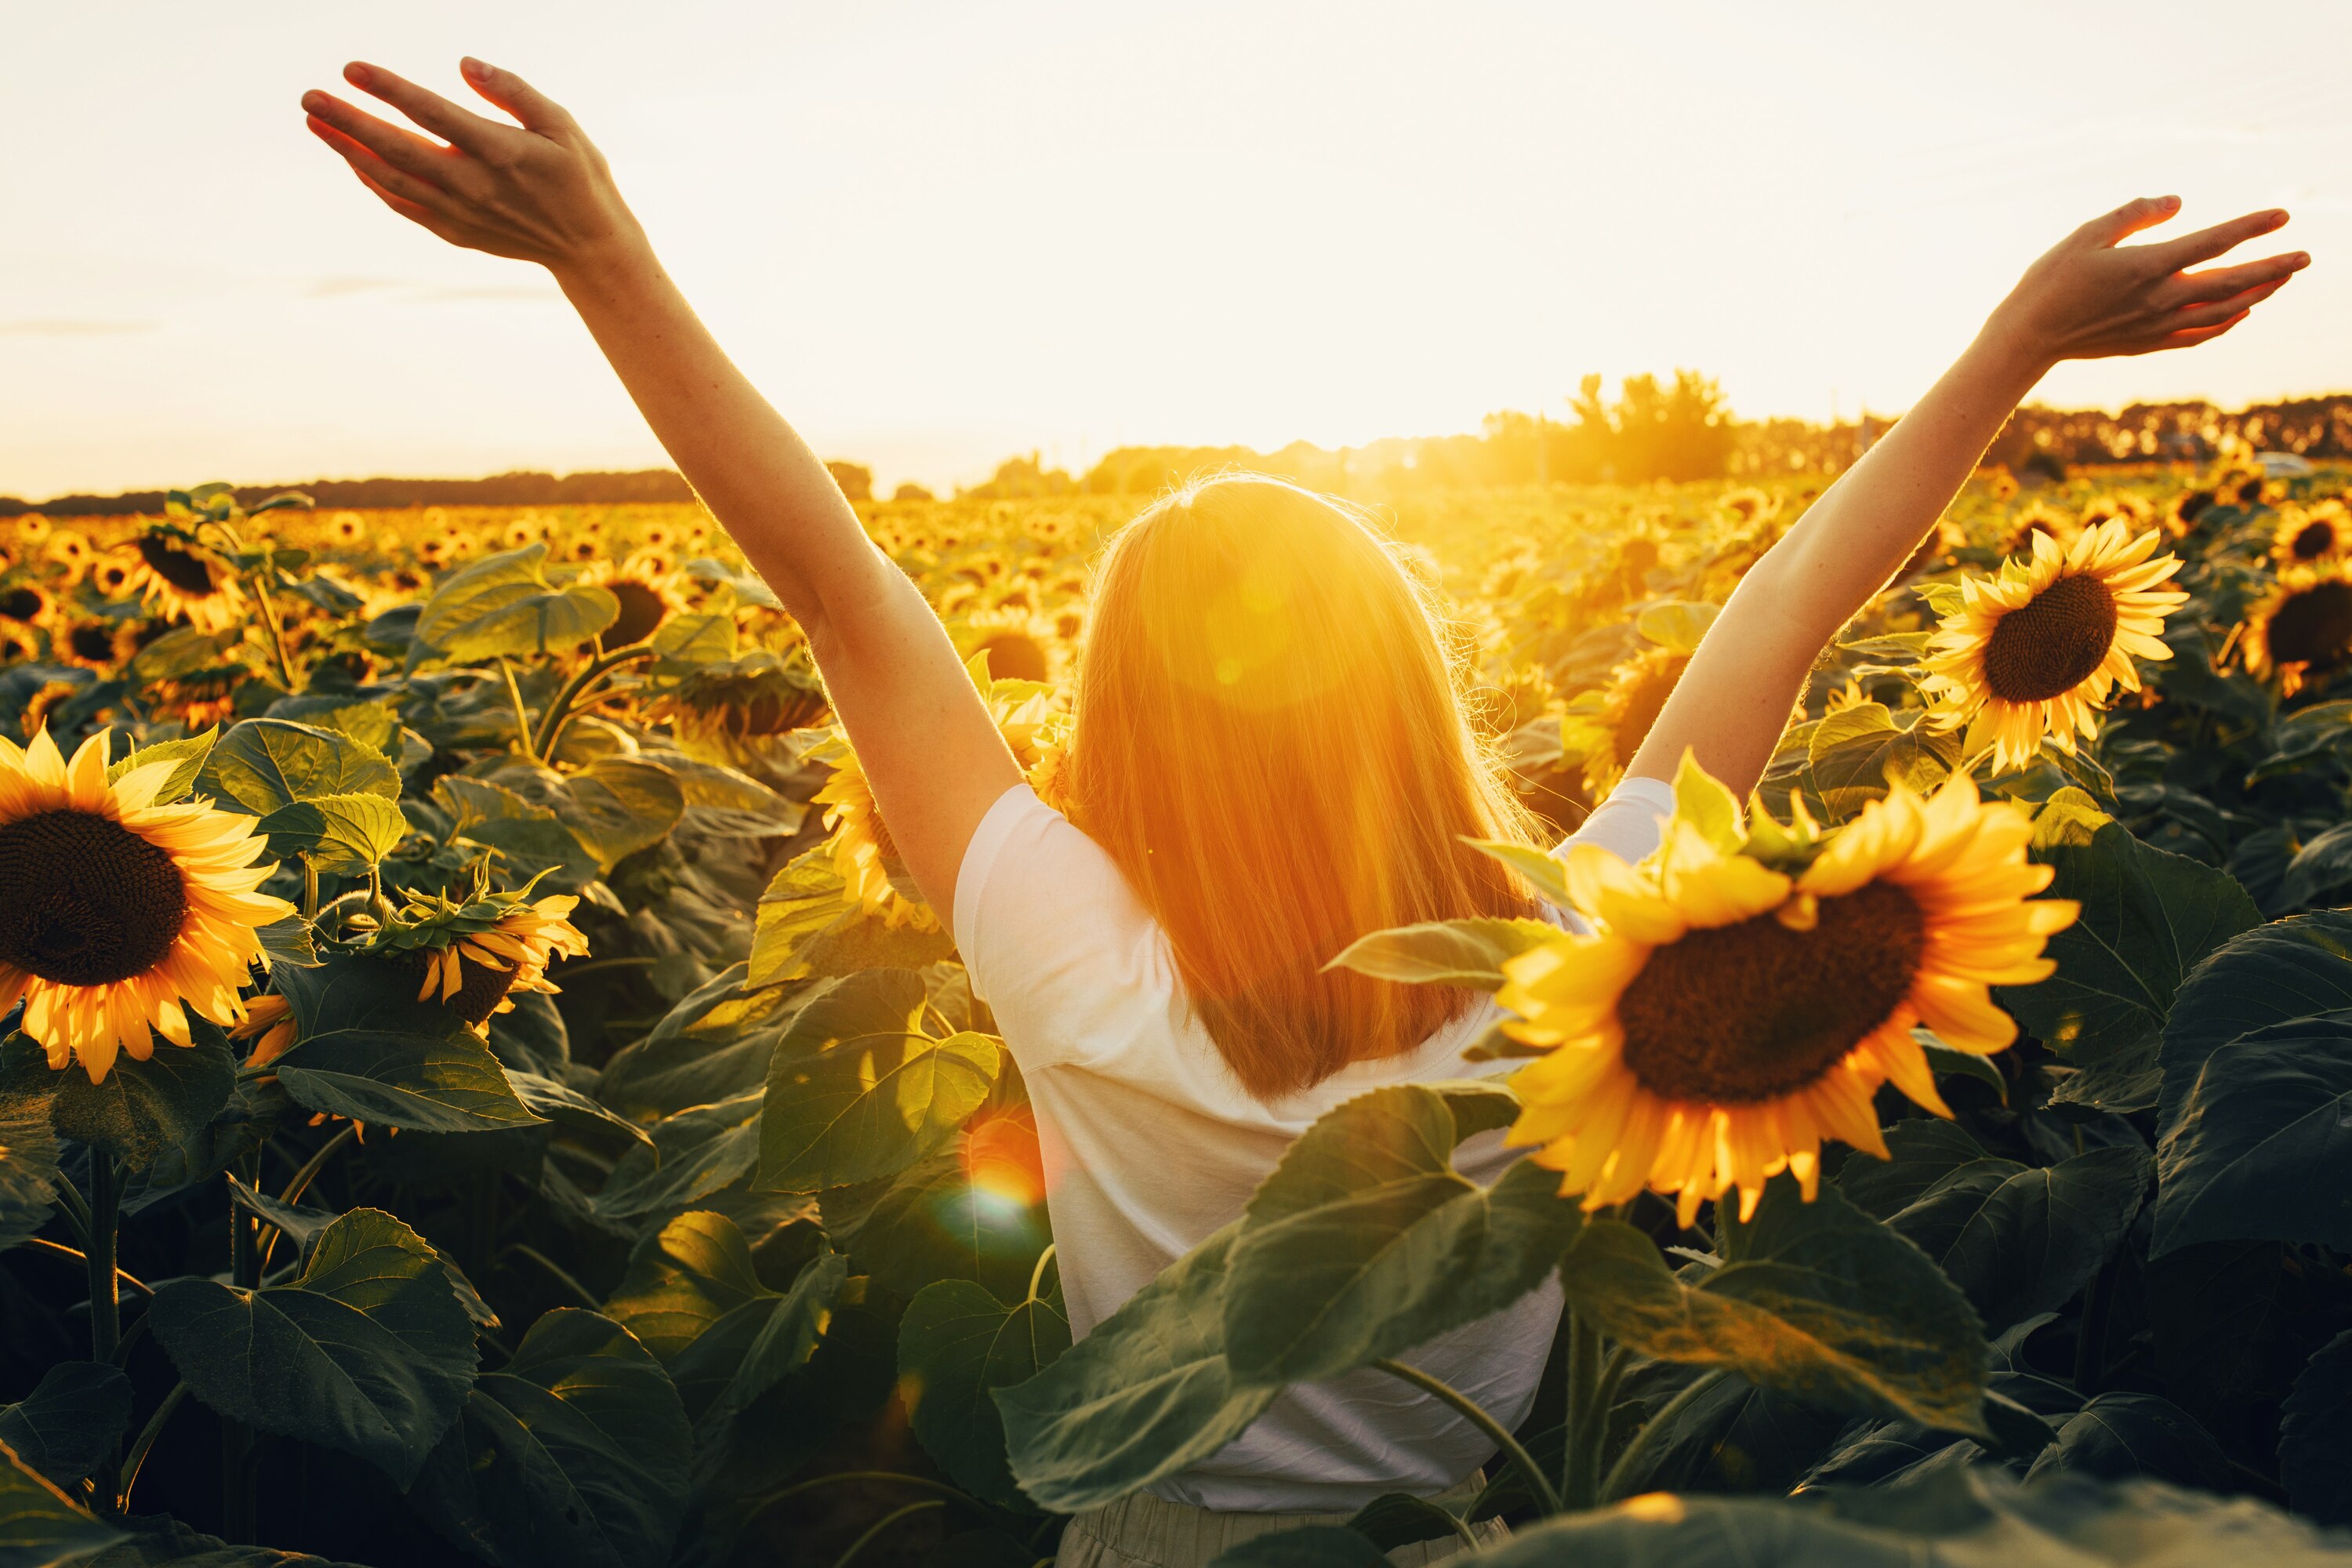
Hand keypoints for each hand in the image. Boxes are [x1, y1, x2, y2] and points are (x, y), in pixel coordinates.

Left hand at [301, 59, 644, 279]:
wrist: (589, 247)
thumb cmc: (578, 176)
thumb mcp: (560, 123)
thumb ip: (512, 90)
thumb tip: (465, 64)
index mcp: (501, 152)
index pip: (431, 114)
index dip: (388, 89)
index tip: (352, 68)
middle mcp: (474, 185)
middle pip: (397, 149)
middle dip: (348, 122)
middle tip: (310, 98)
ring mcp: (461, 213)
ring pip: (391, 180)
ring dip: (349, 152)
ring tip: (317, 124)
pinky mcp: (456, 231)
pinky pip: (403, 204)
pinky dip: (374, 182)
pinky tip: (354, 160)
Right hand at [1985, 196, 2306, 367]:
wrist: (2028, 336)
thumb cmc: (2051, 280)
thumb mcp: (2087, 233)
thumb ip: (2135, 214)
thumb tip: (2178, 202)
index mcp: (2147, 266)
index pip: (2214, 243)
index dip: (2251, 227)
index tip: (2282, 215)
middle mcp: (2159, 299)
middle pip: (2232, 283)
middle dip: (2273, 268)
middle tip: (2305, 257)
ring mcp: (2156, 325)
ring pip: (2223, 311)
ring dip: (2257, 294)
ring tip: (2281, 279)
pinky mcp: (2147, 343)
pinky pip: (2198, 335)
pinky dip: (2226, 323)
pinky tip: (2240, 313)